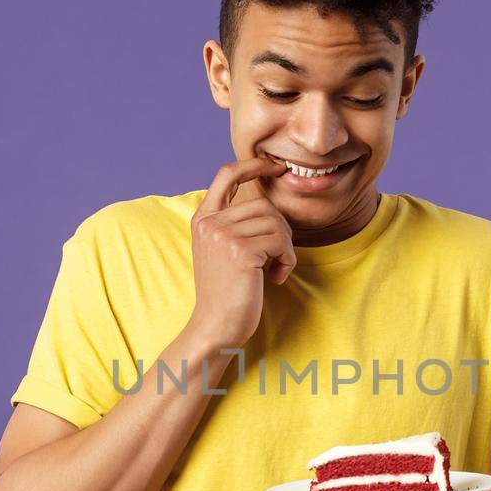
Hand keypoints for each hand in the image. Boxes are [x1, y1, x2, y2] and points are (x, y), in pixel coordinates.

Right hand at [184, 156, 294, 350]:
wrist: (216, 326)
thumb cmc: (227, 292)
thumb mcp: (223, 250)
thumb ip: (235, 224)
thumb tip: (268, 201)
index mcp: (203, 219)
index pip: (227, 174)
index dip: (253, 164)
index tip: (275, 166)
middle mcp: (210, 223)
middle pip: (264, 204)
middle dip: (280, 230)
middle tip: (277, 258)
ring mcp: (223, 236)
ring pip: (276, 222)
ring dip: (285, 248)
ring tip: (275, 269)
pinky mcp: (241, 251)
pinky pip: (281, 242)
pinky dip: (287, 261)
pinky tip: (276, 278)